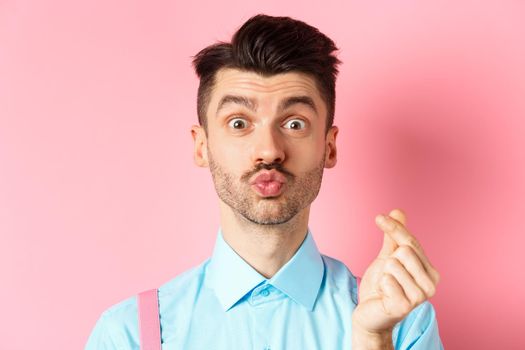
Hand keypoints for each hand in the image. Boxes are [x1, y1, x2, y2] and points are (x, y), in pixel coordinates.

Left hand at [352, 209, 439, 337]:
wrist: (370, 314)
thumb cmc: (382, 286)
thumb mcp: (387, 257)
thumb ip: (394, 237)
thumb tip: (398, 211)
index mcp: (430, 271)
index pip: (411, 241)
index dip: (393, 227)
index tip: (378, 217)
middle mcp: (431, 284)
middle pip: (404, 250)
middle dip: (388, 261)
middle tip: (388, 278)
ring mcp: (420, 297)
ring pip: (393, 263)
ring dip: (383, 274)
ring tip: (387, 287)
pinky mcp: (405, 306)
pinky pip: (387, 279)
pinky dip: (380, 285)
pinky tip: (384, 296)